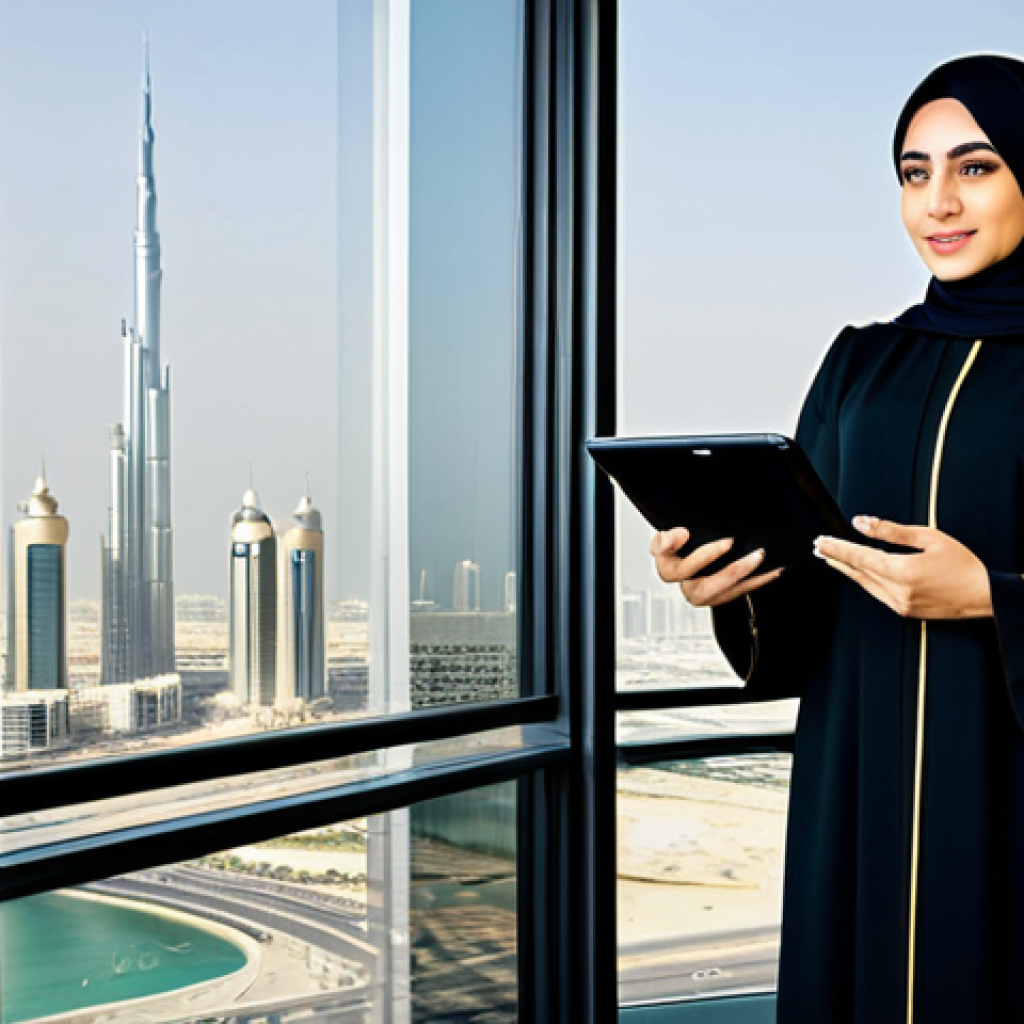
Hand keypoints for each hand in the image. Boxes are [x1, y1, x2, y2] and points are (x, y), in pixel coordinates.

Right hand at [650, 526, 784, 607]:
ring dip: (748, 577)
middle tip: (750, 552)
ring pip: (726, 594)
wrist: (690, 546)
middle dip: (732, 572)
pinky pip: (740, 591)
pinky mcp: (722, 595)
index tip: (723, 541)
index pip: (682, 569)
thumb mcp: (668, 536)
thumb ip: (667, 538)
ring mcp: (705, 594)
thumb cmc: (679, 542)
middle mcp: (686, 586)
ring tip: (762, 559)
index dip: (702, 557)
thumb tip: (675, 537)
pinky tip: (773, 570)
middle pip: (705, 588)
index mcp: (669, 570)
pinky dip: (758, 581)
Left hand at [813, 515, 992, 618]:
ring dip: (848, 569)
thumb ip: (891, 531)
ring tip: (832, 558)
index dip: (837, 548)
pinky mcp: (904, 611)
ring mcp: (899, 604)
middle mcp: (897, 591)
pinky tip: (860, 571)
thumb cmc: (962, 565)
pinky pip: (877, 592)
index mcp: (902, 571)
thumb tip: (861, 523)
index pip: (859, 557)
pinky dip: (865, 579)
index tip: (820, 541)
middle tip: (818, 547)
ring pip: (865, 584)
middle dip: (836, 558)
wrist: (984, 595)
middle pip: (857, 572)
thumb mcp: (929, 538)